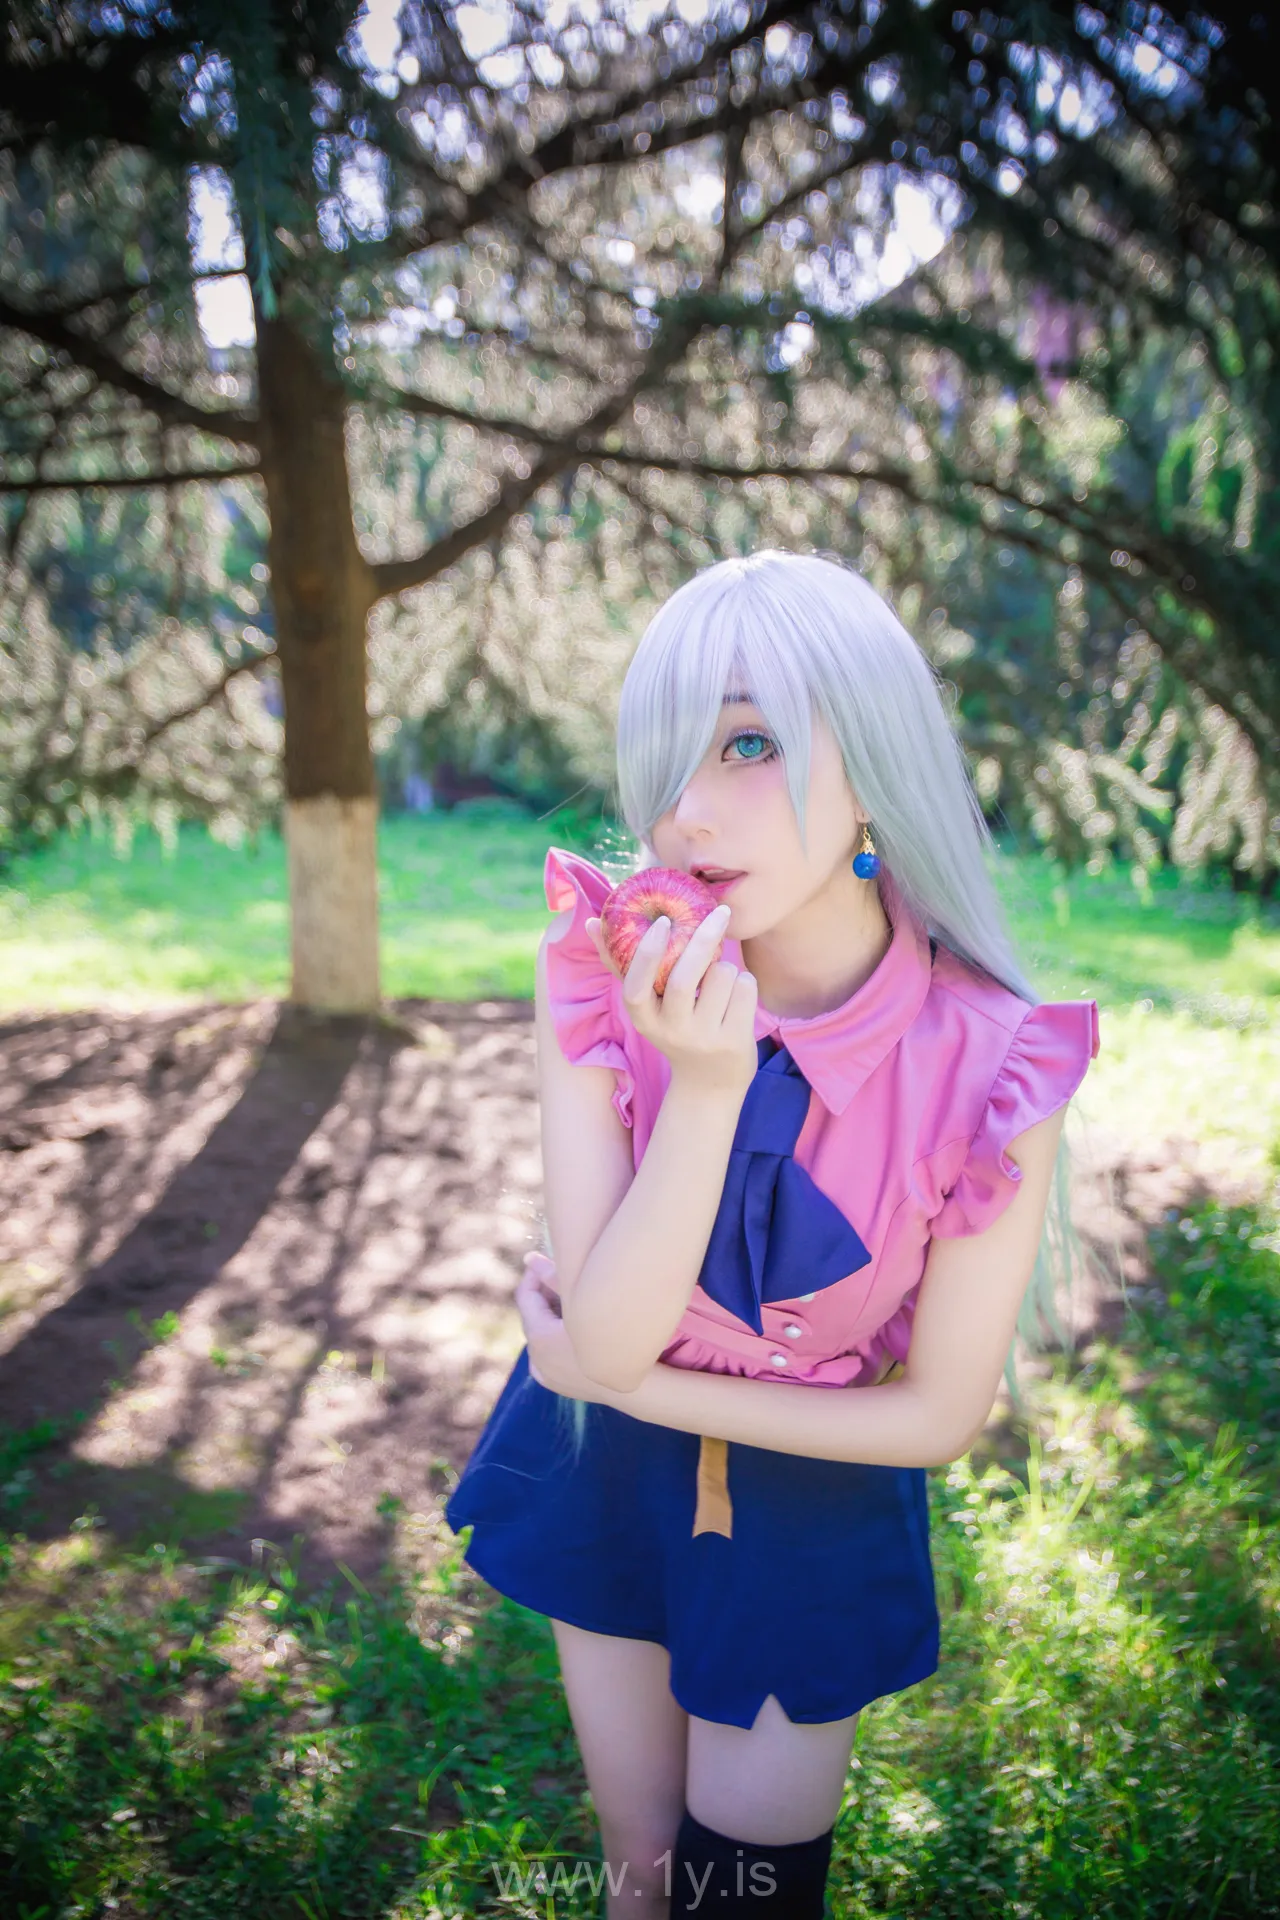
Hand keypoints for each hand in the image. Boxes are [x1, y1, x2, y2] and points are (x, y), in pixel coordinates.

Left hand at [516, 1251, 613, 1401]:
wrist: (636, 1383)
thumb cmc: (613, 1333)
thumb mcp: (582, 1301)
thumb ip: (554, 1277)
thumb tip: (528, 1258)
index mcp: (539, 1336)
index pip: (526, 1296)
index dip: (534, 1276)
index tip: (545, 1262)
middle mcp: (536, 1357)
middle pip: (533, 1317)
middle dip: (543, 1297)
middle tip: (562, 1280)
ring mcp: (545, 1374)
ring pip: (540, 1337)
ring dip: (549, 1319)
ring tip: (570, 1304)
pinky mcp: (555, 1384)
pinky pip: (545, 1358)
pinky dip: (552, 1342)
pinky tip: (570, 1332)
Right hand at [584, 905, 758, 1101]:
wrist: (710, 1084)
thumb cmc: (675, 1028)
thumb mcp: (647, 1006)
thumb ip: (621, 965)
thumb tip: (591, 922)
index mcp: (644, 1019)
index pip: (636, 986)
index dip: (647, 953)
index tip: (662, 922)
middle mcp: (671, 1031)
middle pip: (684, 977)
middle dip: (703, 939)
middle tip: (719, 912)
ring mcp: (704, 1038)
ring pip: (722, 976)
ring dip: (726, 967)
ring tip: (720, 982)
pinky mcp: (734, 1041)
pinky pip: (744, 988)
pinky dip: (744, 982)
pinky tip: (735, 999)